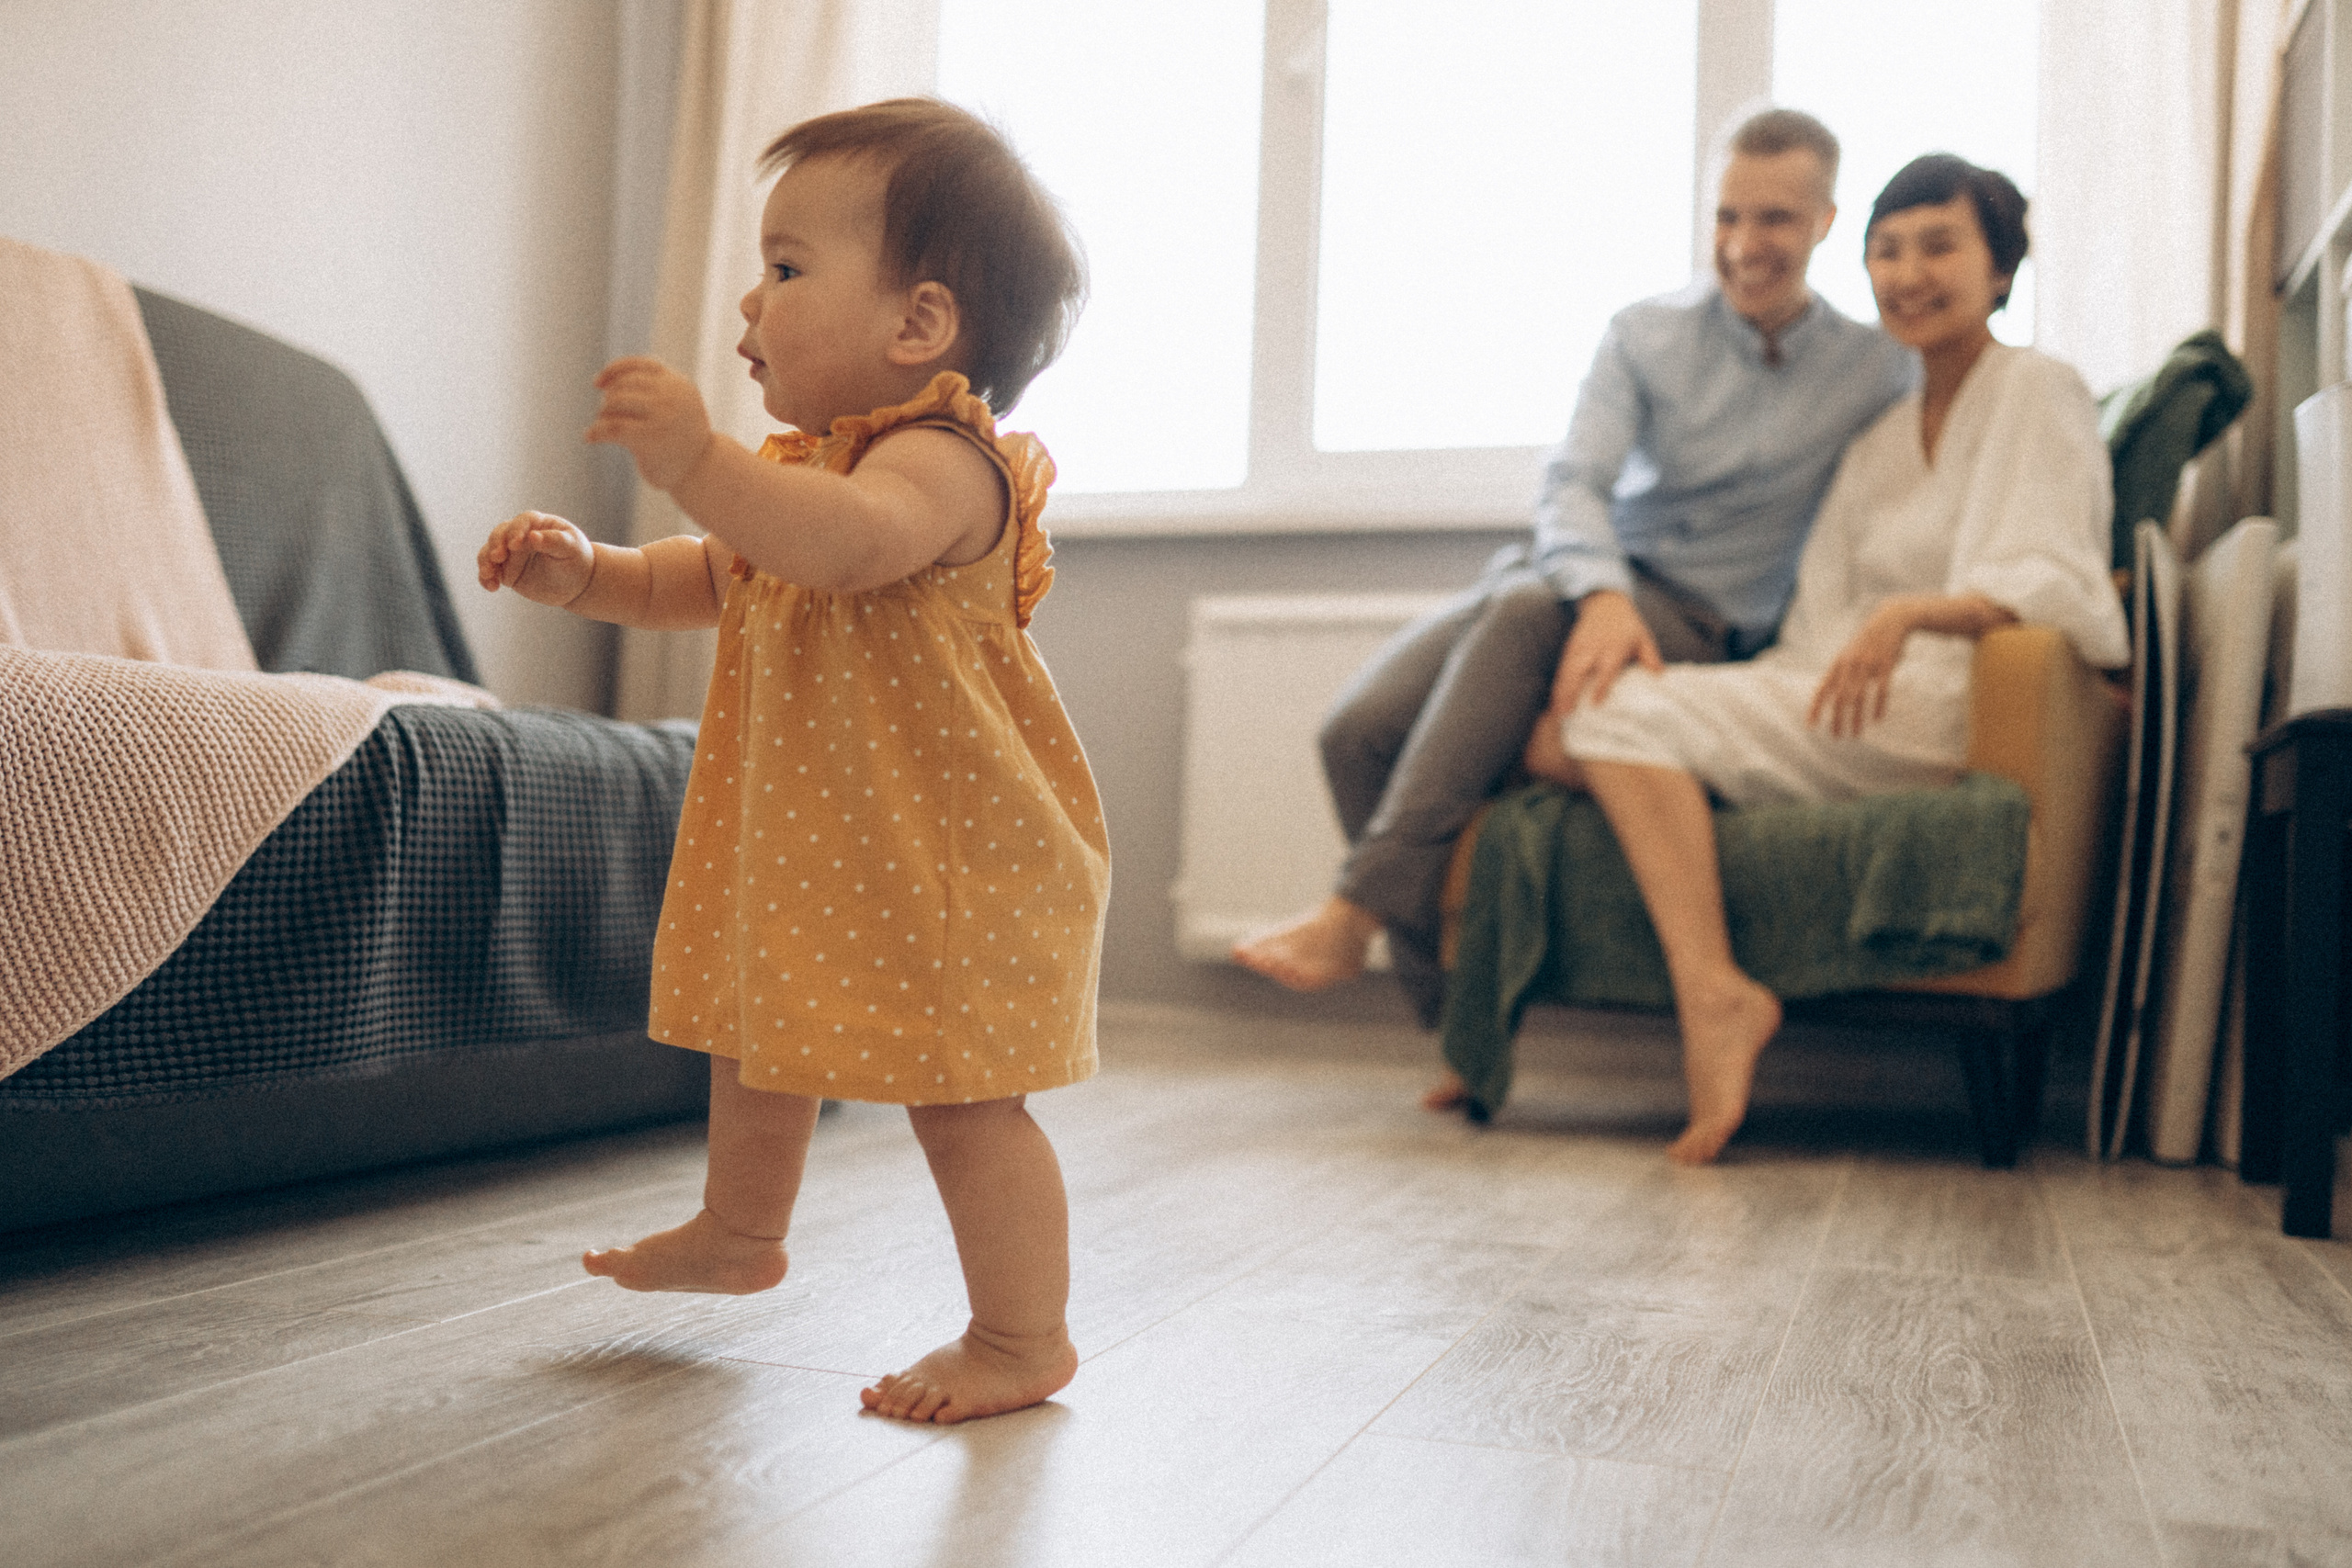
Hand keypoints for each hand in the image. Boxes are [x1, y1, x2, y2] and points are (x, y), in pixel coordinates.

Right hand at [478, 510, 594, 605]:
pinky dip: (486, 578)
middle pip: (500, 534)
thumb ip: (553, 541)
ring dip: (486, 562)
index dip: (516, 531)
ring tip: (489, 575)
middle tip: (497, 558)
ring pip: (490, 552)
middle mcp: (520, 534)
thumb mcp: (571, 549)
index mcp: (538, 523)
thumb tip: (533, 536)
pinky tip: (491, 587)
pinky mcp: (505, 569)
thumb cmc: (576, 560)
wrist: (576, 583)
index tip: (515, 545)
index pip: (523, 522)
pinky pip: (490, 571)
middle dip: (496, 545)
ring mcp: (510, 552)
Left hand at [586, 356, 715, 491]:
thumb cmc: (683, 440)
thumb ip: (656, 390)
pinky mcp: (649, 437)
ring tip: (603, 425)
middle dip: (609, 397)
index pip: (641, 365)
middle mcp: (672, 396)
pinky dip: (595, 432)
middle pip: (625, 384)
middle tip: (606, 414)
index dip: (615, 370)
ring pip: (616, 401)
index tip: (597, 383)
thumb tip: (609, 381)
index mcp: (679, 384)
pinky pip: (612, 427)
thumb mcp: (678, 407)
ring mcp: (662, 415)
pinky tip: (589, 438)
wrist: (701, 471)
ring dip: (603, 413)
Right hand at [1552, 589, 1662, 711]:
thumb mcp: (1643, 637)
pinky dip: (1558, 683)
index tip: (1596, 703)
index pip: (1606, 669)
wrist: (1605, 603)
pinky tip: (1555, 698)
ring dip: (1561, 691)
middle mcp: (1594, 647)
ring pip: (1567, 671)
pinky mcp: (1570, 647)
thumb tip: (1659, 674)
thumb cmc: (1628, 625)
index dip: (1601, 686)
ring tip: (1557, 711)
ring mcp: (1580, 647)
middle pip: (1580, 671)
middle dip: (1572, 692)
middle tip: (1567, 713)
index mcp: (1614, 646)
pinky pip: (1562, 668)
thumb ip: (1650, 656)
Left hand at [1808, 597, 1918, 736]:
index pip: (1822, 690)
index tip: (1811, 725)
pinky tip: (1877, 719)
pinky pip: (1881, 690)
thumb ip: (1839, 672)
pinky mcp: (1886, 666)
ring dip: (1856, 719)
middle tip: (1836, 736)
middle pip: (1839, 698)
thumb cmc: (1868, 641)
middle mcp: (1850, 665)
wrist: (1890, 620)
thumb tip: (1829, 694)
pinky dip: (1879, 706)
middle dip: (1836, 719)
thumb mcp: (1849, 654)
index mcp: (1838, 664)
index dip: (1815, 708)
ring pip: (1859, 698)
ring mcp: (1868, 666)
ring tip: (1854, 734)